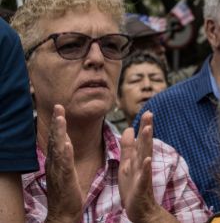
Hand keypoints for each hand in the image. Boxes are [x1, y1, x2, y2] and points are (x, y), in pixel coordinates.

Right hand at [44, 105, 82, 222]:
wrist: (64, 211)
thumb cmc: (68, 192)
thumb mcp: (66, 170)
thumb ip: (66, 156)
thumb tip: (67, 142)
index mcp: (56, 160)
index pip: (56, 138)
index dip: (58, 123)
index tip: (60, 108)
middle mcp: (54, 163)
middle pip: (55, 139)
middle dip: (57, 122)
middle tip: (58, 105)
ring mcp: (58, 170)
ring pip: (58, 148)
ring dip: (59, 132)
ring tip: (61, 118)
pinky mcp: (65, 178)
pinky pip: (64, 164)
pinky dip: (65, 154)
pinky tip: (67, 144)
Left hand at [119, 112, 164, 222]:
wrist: (140, 209)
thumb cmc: (133, 187)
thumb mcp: (127, 164)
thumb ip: (128, 147)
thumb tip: (128, 129)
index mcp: (137, 159)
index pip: (141, 140)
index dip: (143, 126)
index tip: (147, 111)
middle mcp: (142, 164)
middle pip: (145, 144)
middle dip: (146, 129)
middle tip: (149, 114)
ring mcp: (143, 175)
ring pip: (145, 156)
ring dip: (146, 143)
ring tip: (147, 129)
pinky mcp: (141, 187)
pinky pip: (144, 176)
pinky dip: (146, 168)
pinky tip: (147, 159)